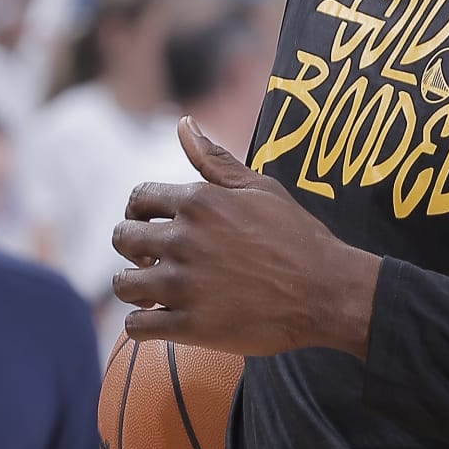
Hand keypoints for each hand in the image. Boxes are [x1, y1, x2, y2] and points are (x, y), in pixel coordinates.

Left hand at [112, 118, 380, 357]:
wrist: (326, 292)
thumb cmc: (297, 237)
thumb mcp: (260, 188)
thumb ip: (214, 160)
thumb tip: (183, 123)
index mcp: (198, 202)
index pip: (138, 199)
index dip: (139, 213)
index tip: (152, 227)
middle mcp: (183, 239)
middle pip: (123, 239)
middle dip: (133, 249)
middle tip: (153, 260)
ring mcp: (184, 284)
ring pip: (124, 284)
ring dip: (135, 288)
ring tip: (155, 292)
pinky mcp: (189, 325)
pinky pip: (137, 325)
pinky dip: (142, 324)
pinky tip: (161, 320)